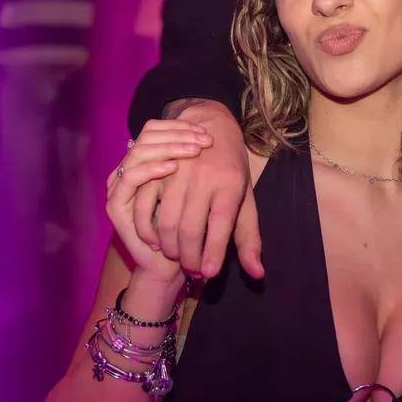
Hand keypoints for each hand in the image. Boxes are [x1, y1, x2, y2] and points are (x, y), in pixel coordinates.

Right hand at [107, 104, 263, 280]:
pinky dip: (148, 230)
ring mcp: (177, 173)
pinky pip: (145, 207)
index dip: (212, 253)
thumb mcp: (245, 200)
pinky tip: (157, 242)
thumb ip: (249, 238)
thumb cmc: (232, 171)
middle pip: (190, 228)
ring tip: (177, 259)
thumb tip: (257, 274)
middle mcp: (203, 177)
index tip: (209, 273)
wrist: (213, 128)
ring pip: (166, 221)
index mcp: (229, 184)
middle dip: (189, 257)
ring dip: (169, 248)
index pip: (220, 225)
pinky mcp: (156, 171)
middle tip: (193, 271)